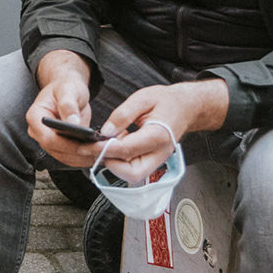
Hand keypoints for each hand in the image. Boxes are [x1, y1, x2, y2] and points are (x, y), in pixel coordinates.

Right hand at [25, 50, 97, 168]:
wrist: (68, 91)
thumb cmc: (66, 87)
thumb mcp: (68, 90)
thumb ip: (68, 105)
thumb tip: (72, 123)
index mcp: (35, 117)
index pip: (48, 138)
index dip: (66, 144)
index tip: (84, 144)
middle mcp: (38, 131)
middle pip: (55, 150)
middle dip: (77, 153)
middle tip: (97, 152)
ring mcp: (48, 139)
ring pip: (63, 156)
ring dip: (82, 158)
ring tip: (101, 155)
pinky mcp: (59, 145)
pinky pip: (70, 156)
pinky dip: (83, 157)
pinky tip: (97, 154)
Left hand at [97, 79, 229, 183]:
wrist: (186, 108)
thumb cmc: (166, 101)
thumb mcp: (142, 98)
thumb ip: (123, 114)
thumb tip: (105, 131)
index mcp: (158, 135)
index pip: (126, 150)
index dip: (103, 149)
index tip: (86, 145)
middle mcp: (160, 153)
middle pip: (132, 173)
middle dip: (110, 164)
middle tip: (95, 149)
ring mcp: (158, 159)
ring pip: (132, 174)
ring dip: (114, 163)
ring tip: (106, 143)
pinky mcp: (154, 161)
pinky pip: (134, 168)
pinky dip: (121, 161)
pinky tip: (116, 143)